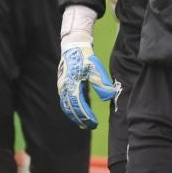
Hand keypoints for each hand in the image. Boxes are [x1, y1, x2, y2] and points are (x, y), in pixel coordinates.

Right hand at [57, 5, 119, 128]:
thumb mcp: (95, 68)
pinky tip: (80, 112)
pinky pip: (66, 101)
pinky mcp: (63, 85)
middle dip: (80, 119)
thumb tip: (108, 97)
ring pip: (66, 106)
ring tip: (84, 123)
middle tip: (90, 126)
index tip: (94, 123)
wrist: (73, 46)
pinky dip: (72, 108)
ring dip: (75, 115)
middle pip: (70, 109)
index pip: (78, 106)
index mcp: (71, 84)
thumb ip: (102, 83)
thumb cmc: (85, 57)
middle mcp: (64, 87)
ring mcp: (62, 86)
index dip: (86, 116)